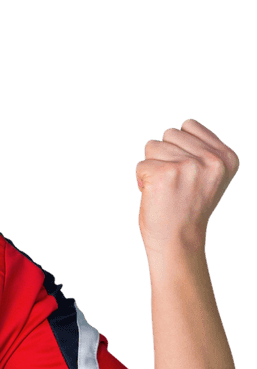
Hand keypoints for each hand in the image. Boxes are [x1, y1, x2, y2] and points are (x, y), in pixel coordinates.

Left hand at [135, 118, 238, 253]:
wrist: (179, 243)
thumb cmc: (187, 210)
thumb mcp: (208, 177)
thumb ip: (202, 152)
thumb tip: (180, 128)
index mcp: (226, 157)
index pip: (190, 125)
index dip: (178, 148)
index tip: (183, 174)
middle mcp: (212, 159)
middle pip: (170, 133)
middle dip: (163, 156)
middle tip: (171, 184)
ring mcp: (189, 165)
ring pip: (152, 145)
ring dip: (151, 167)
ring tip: (163, 189)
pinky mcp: (166, 174)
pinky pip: (141, 165)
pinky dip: (141, 180)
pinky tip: (154, 196)